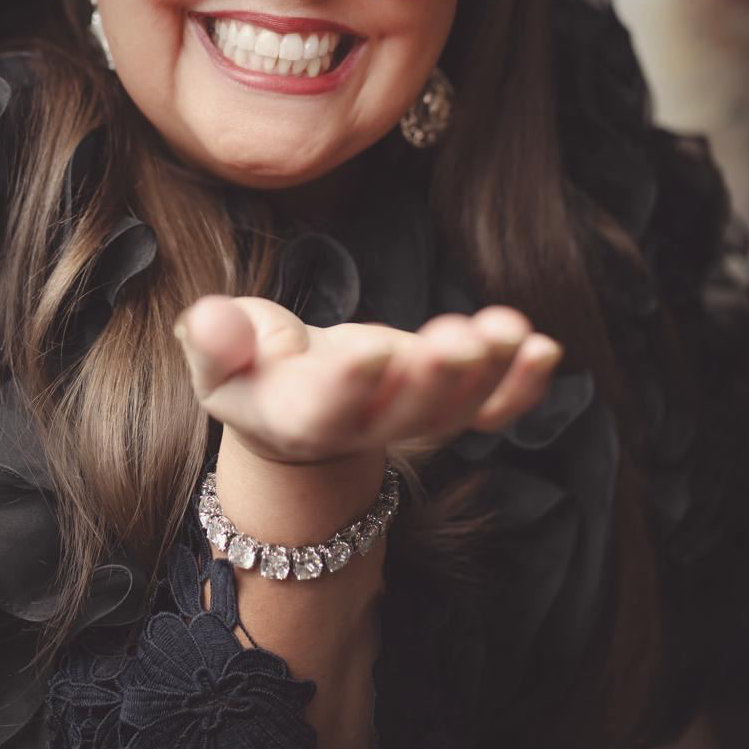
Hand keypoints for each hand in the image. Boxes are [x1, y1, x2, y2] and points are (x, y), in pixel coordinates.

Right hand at [175, 296, 563, 464]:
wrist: (294, 402)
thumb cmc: (251, 366)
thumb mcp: (216, 354)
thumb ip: (212, 338)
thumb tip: (203, 318)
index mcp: (296, 417)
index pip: (323, 409)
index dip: (349, 386)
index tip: (373, 352)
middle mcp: (361, 430)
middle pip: (403, 415)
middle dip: (434, 377)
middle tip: (455, 338)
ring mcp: (411, 420)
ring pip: (455, 410)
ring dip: (488, 372)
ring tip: (508, 330)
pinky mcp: (447, 404)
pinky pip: (492, 408)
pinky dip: (522, 386)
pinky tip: (545, 349)